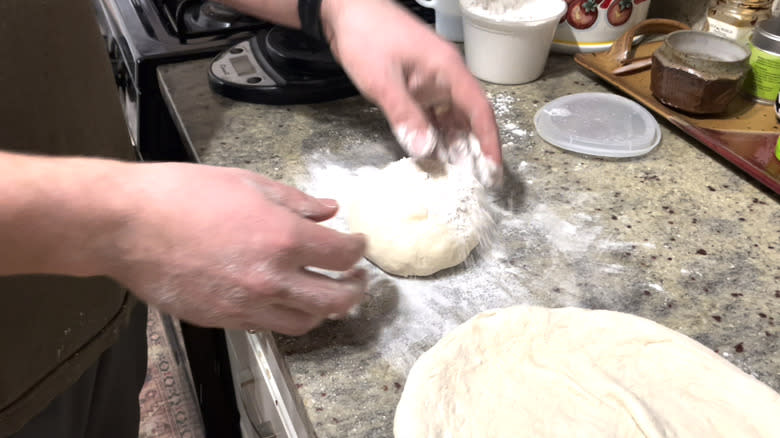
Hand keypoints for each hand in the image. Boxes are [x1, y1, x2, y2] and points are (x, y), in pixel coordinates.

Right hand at [106, 163, 366, 334]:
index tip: (358, 243)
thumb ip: (296, 201)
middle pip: (336, 301)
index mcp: (282, 238)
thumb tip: (329, 210)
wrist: (125, 225)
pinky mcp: (224, 320)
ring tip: (325, 292)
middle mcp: (272, 279)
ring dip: (324, 309)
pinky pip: (269, 326)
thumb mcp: (248, 182)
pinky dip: (287, 315)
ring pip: (306, 322)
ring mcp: (247, 305)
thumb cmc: (181, 194)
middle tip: (358, 278)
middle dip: (356, 289)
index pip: (342, 255)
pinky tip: (285, 298)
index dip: (358, 249)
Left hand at [321, 0, 502, 185]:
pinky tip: (435, 155)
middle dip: (475, 149)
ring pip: (452, 117)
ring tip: (458, 175)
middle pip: (470, 117)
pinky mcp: (417, 85)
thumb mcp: (382, 80)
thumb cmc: (366, 36)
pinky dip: (436, 134)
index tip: (493, 169)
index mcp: (448, 69)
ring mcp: (432, 81)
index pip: (479, 110)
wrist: (344, 10)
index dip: (489, 141)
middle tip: (478, 182)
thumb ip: (403, 114)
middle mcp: (446, 76)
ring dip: (455, 144)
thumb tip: (424, 150)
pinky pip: (434, 114)